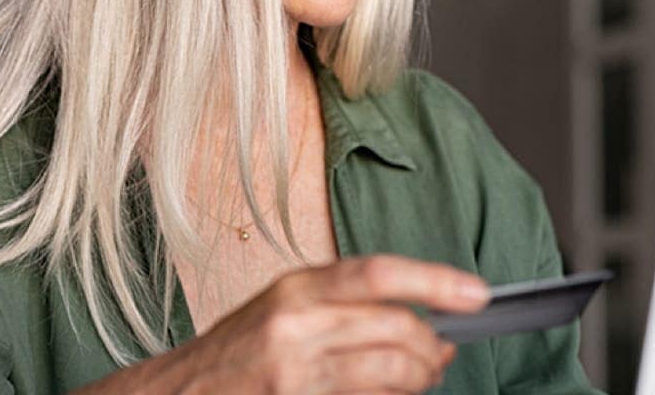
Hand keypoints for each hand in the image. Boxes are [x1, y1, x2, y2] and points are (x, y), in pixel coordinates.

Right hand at [76, 254, 490, 394]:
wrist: (178, 394)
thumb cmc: (234, 356)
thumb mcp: (281, 311)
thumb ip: (342, 309)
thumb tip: (422, 320)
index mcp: (295, 287)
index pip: (377, 272)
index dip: (434, 280)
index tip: (475, 294)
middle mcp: (295, 319)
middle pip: (396, 326)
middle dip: (433, 348)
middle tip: (439, 359)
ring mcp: (295, 365)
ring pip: (392, 368)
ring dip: (419, 379)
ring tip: (417, 381)